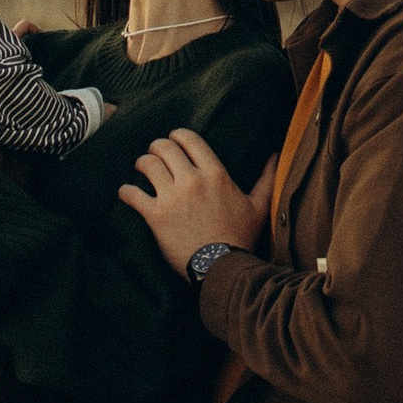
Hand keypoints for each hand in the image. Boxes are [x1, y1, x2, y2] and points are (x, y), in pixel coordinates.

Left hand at [121, 128, 269, 276]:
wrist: (222, 267)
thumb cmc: (240, 237)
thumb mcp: (259, 206)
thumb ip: (267, 178)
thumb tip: (276, 156)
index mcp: (215, 173)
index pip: (189, 139)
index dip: (176, 136)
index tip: (173, 141)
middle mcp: (192, 180)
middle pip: (163, 147)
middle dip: (156, 148)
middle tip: (154, 155)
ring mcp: (172, 197)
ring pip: (146, 165)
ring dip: (141, 164)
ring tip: (141, 170)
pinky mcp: (156, 216)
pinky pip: (132, 194)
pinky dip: (126, 192)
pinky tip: (127, 194)